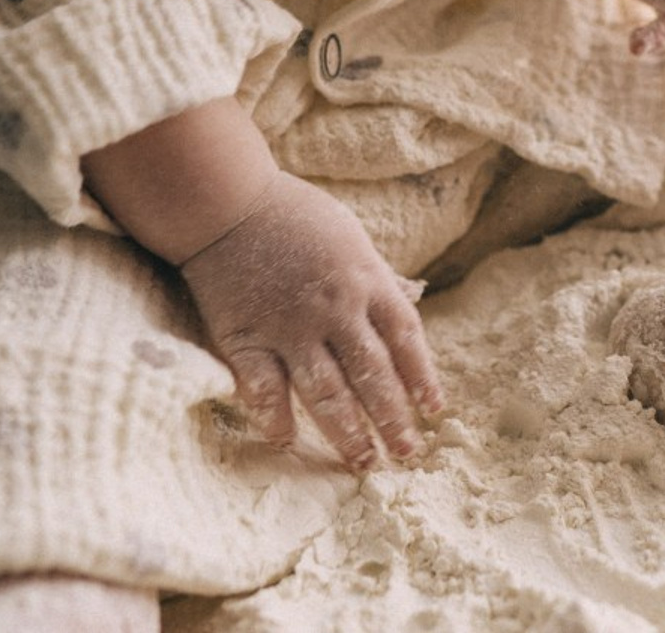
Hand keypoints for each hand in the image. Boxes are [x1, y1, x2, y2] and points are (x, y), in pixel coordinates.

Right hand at [179, 172, 443, 469]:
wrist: (230, 201)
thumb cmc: (295, 215)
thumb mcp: (351, 237)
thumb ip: (376, 276)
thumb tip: (408, 299)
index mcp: (367, 281)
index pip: (406, 340)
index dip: (423, 379)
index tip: (434, 412)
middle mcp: (336, 309)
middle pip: (374, 375)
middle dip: (394, 419)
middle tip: (406, 455)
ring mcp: (291, 327)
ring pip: (328, 392)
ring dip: (347, 433)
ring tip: (363, 464)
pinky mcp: (247, 337)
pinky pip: (265, 389)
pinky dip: (276, 417)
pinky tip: (286, 440)